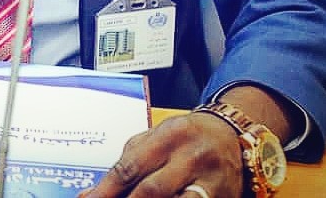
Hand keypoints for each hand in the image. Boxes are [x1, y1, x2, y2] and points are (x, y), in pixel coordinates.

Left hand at [79, 111, 243, 197]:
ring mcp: (209, 182)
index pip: (131, 166)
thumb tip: (94, 192)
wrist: (231, 136)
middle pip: (152, 191)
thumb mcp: (157, 137)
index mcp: (169, 134)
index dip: (107, 189)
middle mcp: (190, 157)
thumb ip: (129, 162)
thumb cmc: (185, 137)